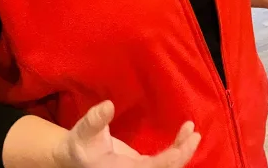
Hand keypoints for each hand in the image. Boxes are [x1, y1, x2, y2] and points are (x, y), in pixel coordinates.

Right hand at [53, 101, 199, 167]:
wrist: (73, 157)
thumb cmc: (77, 145)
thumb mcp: (83, 132)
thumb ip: (95, 120)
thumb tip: (108, 105)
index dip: (173, 159)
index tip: (186, 143)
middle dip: (183, 155)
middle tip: (194, 134)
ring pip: (167, 167)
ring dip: (183, 152)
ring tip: (193, 133)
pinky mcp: (142, 166)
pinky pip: (164, 162)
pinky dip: (176, 150)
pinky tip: (185, 136)